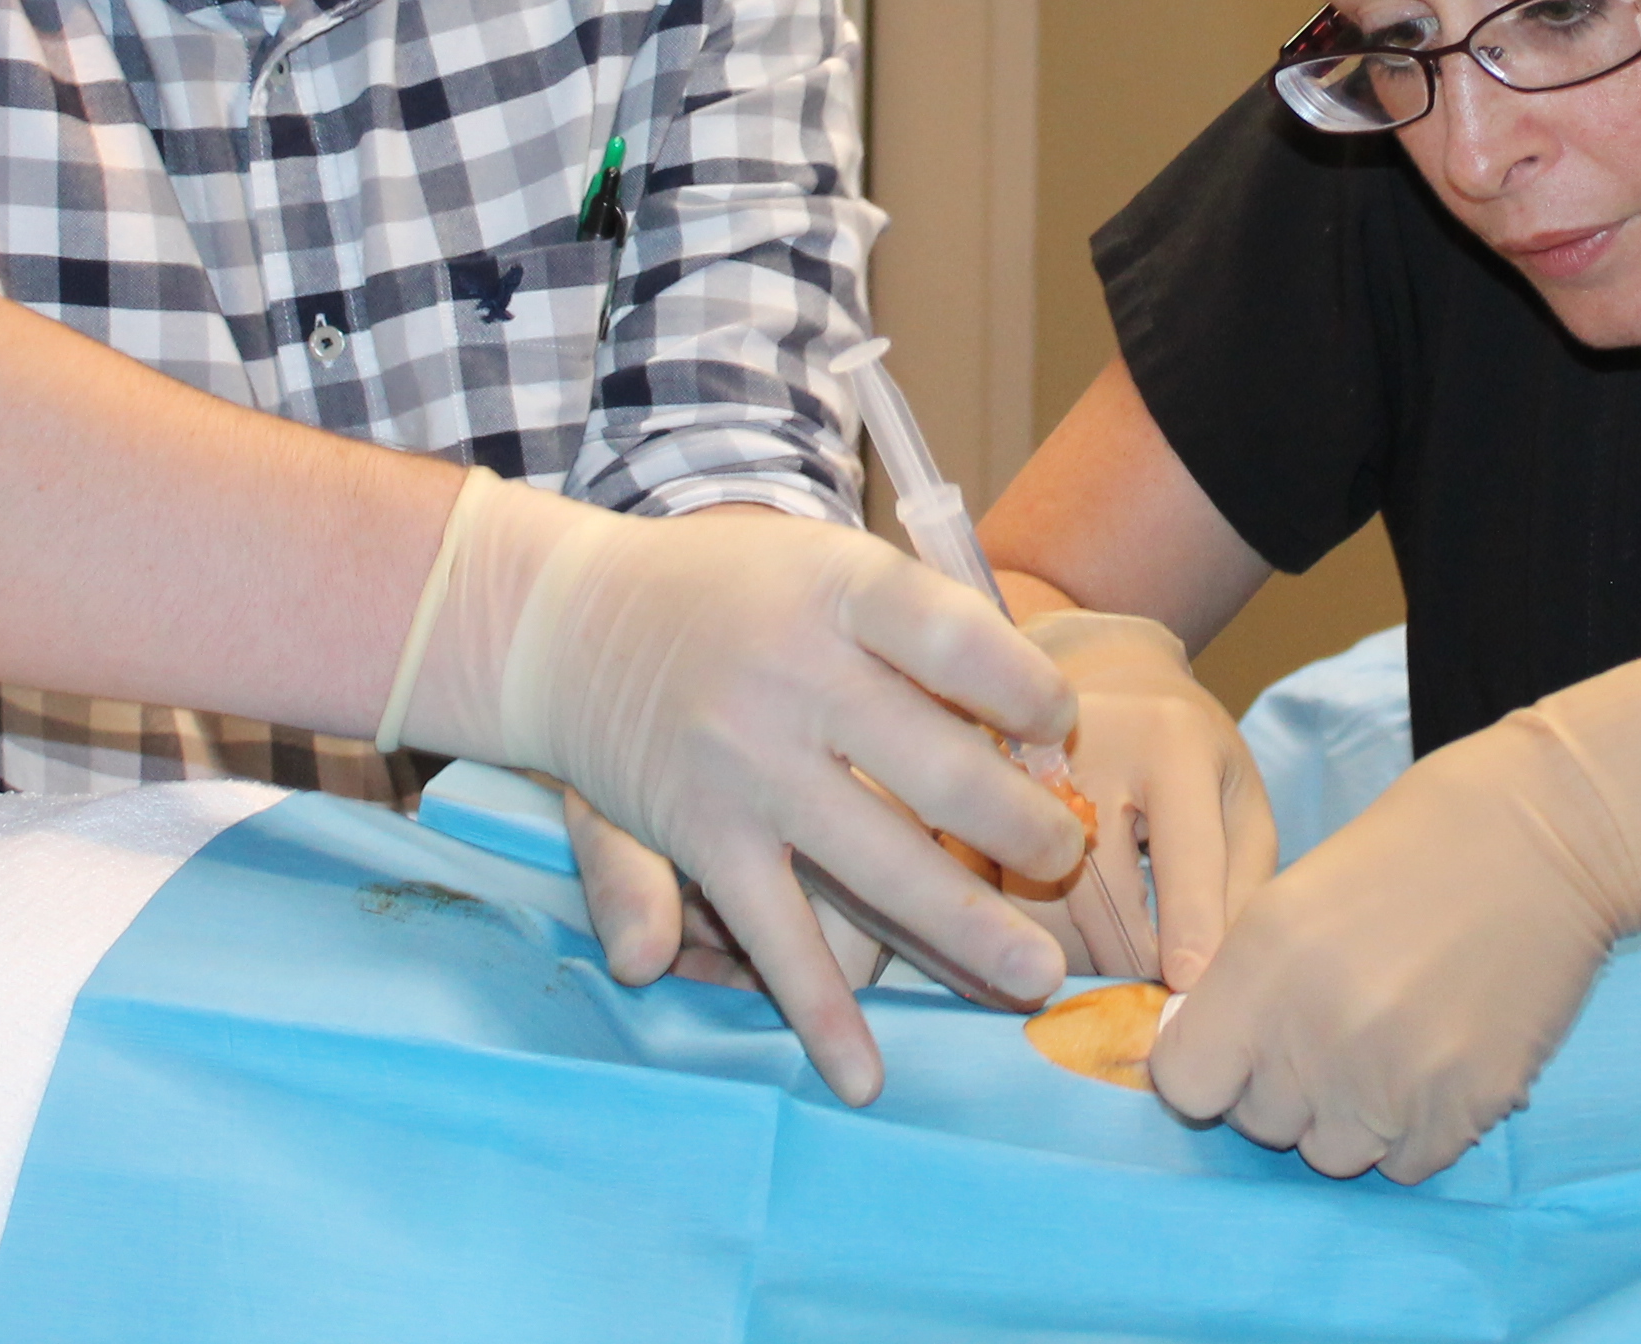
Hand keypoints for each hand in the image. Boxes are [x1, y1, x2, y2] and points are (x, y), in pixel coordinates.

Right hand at [387, 477, 1087, 1103]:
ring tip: (1038, 976)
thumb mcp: (823, 565)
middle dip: (1019, 824)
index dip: (1022, 686)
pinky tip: (865, 1075)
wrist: (571, 616)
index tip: (1060, 720)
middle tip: (1069, 853)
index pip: (952, 636)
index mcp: (838, 589)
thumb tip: (1032, 720)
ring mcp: (748, 765)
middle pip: (936, 766)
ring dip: (966, 926)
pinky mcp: (704, 837)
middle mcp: (795, 676)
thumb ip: (926, 636)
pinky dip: (819, 1011)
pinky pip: (774, 934)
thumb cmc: (736, 588)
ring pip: (876, 863)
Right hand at [1016, 610, 1274, 988]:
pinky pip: (983, 906)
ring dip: (1073, 965)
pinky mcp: (962, 801)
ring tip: (1106, 972)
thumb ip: (1242, 887)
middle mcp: (1082, 750)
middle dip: (1128, 968)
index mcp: (1170, 742)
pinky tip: (1046, 956)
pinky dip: (1018, 949)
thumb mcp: (1240, 802)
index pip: (1184, 850)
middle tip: (1153, 1003)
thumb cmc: (1187, 757)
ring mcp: (1010, 777)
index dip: (1191, 925)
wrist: (1102, 678)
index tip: (1190, 987)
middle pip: (1096, 895)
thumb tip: (1208, 985)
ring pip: (1031, 911)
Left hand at [1148, 608, 1640, 1181]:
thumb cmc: (1412, 853)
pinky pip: (1404, 1164)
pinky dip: (1411, 1128)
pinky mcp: (1464, 1108)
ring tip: (1385, 1042)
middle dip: (1281, 1085)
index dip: (1206, 1066)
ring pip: (1330, 1154)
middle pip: (1258, 1123)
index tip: (1235, 1046)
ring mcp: (1393, 1080)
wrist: (1547, 840)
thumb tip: (1185, 1059)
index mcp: (1262, 963)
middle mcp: (1316, 1032)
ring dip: (1345, 1115)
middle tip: (1331, 1025)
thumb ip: (1237, 984)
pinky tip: (1433, 1060)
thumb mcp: (1292, 894)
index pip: (1185, 1083)